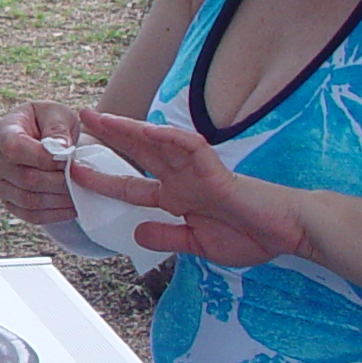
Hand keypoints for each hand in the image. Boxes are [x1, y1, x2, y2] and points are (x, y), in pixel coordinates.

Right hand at [0, 101, 78, 225]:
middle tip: (81, 178)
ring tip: (79, 193)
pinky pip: (29, 215)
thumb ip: (58, 127)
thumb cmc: (50, 122)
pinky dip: (53, 215)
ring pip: (28, 200)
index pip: (15, 149)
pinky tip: (71, 208)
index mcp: (3, 131)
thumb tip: (61, 148)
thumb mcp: (57, 114)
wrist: (44, 136)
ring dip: (58, 199)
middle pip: (25, 178)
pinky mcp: (8, 200)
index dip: (43, 158)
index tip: (68, 157)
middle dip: (58, 181)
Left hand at [75, 108, 313, 267]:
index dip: (103, 180)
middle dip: (110, 136)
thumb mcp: (197, 244)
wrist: (286, 233)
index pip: (131, 185)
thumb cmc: (250, 235)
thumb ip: (167, 236)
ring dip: (130, 130)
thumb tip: (137, 233)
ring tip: (103, 118)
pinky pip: (190, 148)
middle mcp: (182, 180)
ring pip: (157, 144)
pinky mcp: (216, 169)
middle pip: (138, 153)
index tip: (75, 173)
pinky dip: (169, 138)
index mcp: (176, 198)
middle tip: (82, 118)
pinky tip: (148, 130)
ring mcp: (198, 172)